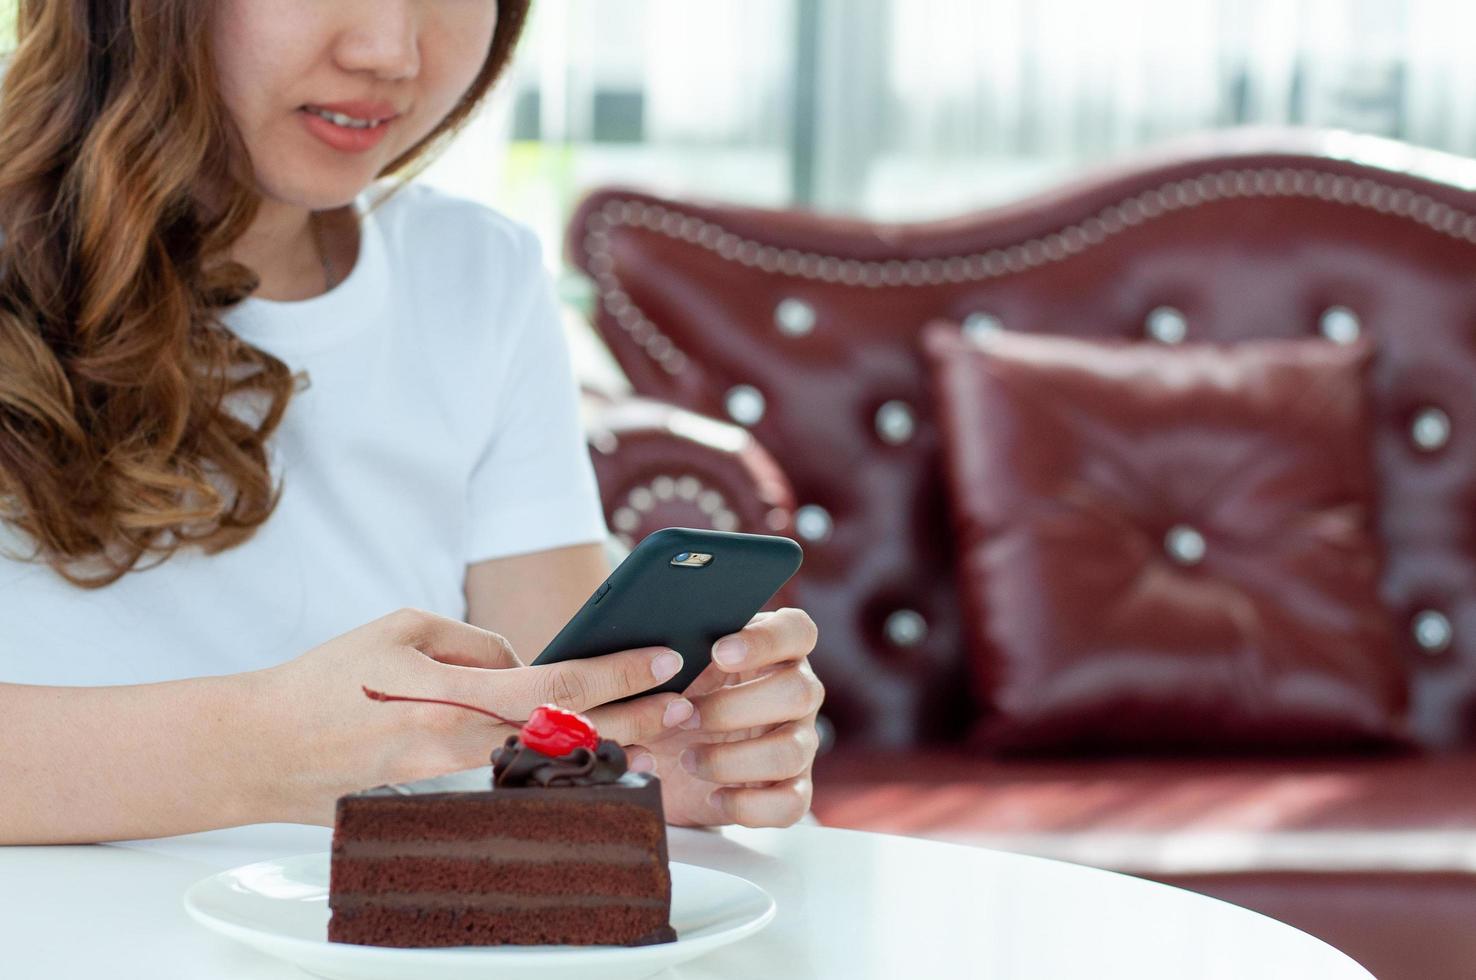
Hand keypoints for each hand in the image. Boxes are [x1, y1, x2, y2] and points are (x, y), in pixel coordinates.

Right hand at [259, 607, 695, 824]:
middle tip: (685, 703)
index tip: (665, 657)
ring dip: (604, 746)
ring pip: (548, 761)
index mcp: (453, 698)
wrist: (260, 749)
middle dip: (634, 717)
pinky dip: (555, 767)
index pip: (558, 685)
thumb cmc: (325, 680)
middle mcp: (460, 749)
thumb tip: (526, 662)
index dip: (619, 672)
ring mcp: (451, 783)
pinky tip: (589, 758)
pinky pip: (510, 778)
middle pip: (569, 734)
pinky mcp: (439, 801)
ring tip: (655, 730)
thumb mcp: (402, 627)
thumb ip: (477, 643)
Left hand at [626, 608, 822, 827]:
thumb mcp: (666, 672)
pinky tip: (713, 795)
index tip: (719, 652)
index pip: (797, 631)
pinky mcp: (789, 792)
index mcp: (773, 653)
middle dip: (735, 707)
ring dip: (733, 759)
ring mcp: (797, 743)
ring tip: (689, 759)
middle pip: (800, 692)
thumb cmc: (669, 701)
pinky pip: (790, 804)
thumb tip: (659, 656)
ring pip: (793, 750)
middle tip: (686, 715)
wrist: (663, 760)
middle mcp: (796, 695)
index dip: (766, 640)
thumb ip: (672, 655)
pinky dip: (748, 805)